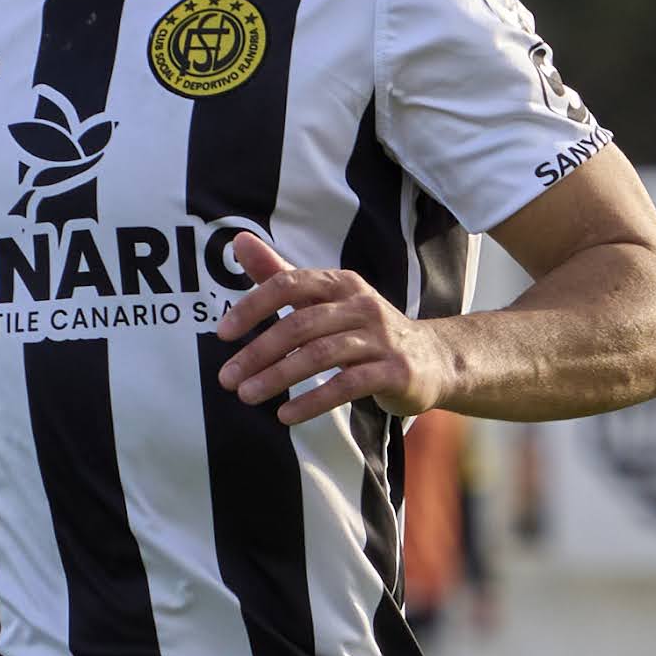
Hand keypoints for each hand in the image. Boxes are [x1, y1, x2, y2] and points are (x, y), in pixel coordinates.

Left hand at [215, 242, 445, 428]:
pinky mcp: (394, 371)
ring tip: (246, 396)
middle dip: (259, 352)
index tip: (222, 333)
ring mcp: (381, 338)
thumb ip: (280, 275)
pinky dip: (312, 401)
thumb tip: (237, 241)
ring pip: (321, 355)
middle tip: (227, 378)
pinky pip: (347, 385)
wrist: (433, 360)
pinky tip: (285, 414)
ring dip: (278, 378)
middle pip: (301, 324)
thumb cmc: (366, 329)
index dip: (253, 307)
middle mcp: (362, 305)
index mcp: (341, 283)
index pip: (289, 284)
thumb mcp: (325, 300)